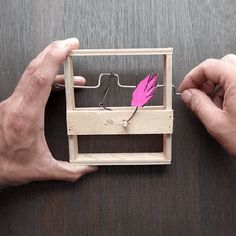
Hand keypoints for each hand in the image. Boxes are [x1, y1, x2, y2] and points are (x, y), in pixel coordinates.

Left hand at [0, 38, 96, 185]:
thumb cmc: (8, 166)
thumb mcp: (42, 170)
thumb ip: (69, 171)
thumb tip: (88, 169)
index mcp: (27, 116)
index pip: (41, 78)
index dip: (54, 58)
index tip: (67, 47)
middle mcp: (17, 104)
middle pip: (35, 67)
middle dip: (53, 51)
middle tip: (70, 44)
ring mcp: (12, 101)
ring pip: (31, 72)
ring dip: (50, 62)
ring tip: (67, 60)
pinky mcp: (12, 103)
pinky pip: (30, 83)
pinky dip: (47, 77)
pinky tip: (59, 83)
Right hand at [179, 54, 235, 155]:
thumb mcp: (217, 123)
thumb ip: (198, 105)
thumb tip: (188, 94)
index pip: (208, 66)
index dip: (191, 77)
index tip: (185, 88)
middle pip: (220, 64)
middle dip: (204, 78)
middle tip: (196, 93)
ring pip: (230, 70)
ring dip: (217, 83)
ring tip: (212, 102)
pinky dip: (228, 88)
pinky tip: (226, 105)